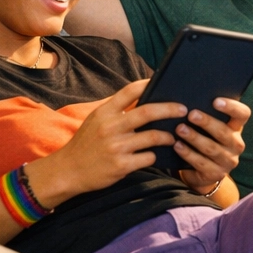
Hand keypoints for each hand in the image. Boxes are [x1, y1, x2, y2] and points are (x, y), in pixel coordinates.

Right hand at [32, 80, 187, 203]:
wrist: (68, 171)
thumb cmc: (86, 144)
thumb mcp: (96, 121)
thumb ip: (117, 111)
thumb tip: (145, 99)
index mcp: (104, 112)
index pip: (129, 91)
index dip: (148, 84)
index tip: (163, 82)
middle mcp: (110, 127)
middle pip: (148, 112)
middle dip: (170, 109)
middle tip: (184, 109)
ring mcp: (116, 147)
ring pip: (153, 137)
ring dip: (167, 137)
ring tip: (172, 137)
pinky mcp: (122, 165)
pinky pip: (149, 157)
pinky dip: (155, 156)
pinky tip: (155, 156)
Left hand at [173, 97, 249, 193]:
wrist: (202, 172)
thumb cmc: (204, 140)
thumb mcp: (209, 128)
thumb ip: (206, 114)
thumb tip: (186, 98)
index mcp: (236, 128)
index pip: (243, 114)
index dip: (232, 107)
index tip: (215, 101)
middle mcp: (236, 144)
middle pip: (224, 132)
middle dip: (207, 122)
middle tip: (191, 114)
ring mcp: (228, 161)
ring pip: (211, 148)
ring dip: (194, 137)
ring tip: (180, 129)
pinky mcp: (217, 174)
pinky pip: (201, 163)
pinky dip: (188, 153)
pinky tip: (177, 146)